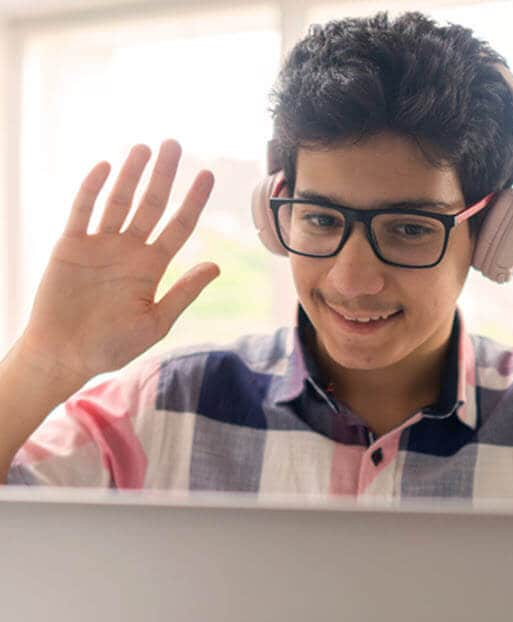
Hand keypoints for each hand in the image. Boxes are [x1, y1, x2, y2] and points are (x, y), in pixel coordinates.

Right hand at [19, 139, 219, 383]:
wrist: (65, 355)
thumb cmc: (112, 345)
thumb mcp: (156, 320)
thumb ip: (184, 292)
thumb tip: (217, 266)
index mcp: (152, 266)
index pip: (178, 226)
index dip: (192, 200)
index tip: (206, 175)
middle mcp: (128, 250)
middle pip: (150, 204)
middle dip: (163, 175)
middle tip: (174, 144)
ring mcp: (99, 245)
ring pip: (118, 201)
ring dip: (131, 174)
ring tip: (144, 147)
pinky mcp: (70, 246)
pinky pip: (83, 212)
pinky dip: (92, 190)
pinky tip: (105, 167)